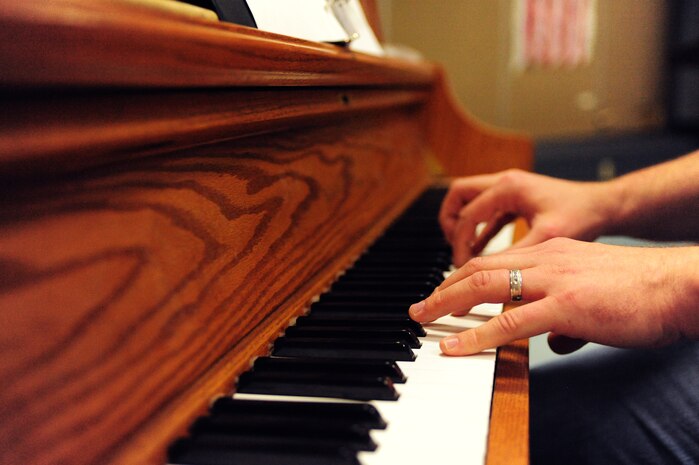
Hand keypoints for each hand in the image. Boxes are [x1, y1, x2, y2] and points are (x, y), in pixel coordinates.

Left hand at [409, 238, 698, 354]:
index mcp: (552, 253)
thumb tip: (553, 342)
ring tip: (422, 319)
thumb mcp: (594, 294)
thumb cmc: (643, 291)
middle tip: (420, 306)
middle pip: (478, 268)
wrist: (678, 284)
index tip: (442, 292)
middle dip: (442, 288)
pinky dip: (475, 335)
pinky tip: (455, 346)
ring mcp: (553, 281)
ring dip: (446, 304)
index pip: (494, 260)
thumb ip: (566, 316)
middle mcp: (546, 260)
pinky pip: (508, 322)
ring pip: (483, 287)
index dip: (461, 276)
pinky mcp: (564, 307)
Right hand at [439, 170, 614, 265]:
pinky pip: (487, 211)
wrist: (606, 206)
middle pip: (458, 195)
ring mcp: (510, 189)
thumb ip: (514, 255)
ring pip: (469, 200)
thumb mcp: (546, 239)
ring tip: (465, 252)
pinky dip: (480, 229)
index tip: (461, 269)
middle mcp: (505, 183)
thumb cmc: (582, 216)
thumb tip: (488, 276)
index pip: (466, 215)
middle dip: (450, 223)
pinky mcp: (517, 199)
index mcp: (508, 188)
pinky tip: (483, 251)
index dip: (459, 244)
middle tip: (454, 250)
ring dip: (463, 224)